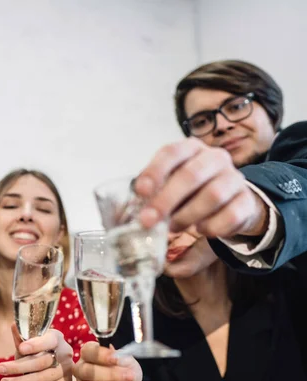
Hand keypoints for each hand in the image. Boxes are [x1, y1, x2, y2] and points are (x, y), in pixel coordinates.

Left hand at [0, 324, 73, 380]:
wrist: (50, 369)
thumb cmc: (37, 352)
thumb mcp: (28, 344)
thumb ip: (22, 338)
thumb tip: (14, 325)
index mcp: (56, 338)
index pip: (49, 340)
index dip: (36, 345)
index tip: (20, 348)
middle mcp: (65, 353)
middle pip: (42, 362)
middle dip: (18, 367)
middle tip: (0, 369)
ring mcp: (66, 371)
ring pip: (41, 379)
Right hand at [73, 342, 140, 380]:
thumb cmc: (126, 377)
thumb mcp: (131, 366)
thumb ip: (125, 359)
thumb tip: (118, 357)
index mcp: (90, 354)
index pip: (88, 350)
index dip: (101, 354)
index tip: (115, 358)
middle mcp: (82, 368)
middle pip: (86, 369)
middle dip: (109, 374)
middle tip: (126, 376)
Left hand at [135, 138, 268, 237]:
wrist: (230, 202)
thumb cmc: (192, 191)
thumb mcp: (170, 185)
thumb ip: (155, 192)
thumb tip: (134, 210)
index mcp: (191, 148)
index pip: (172, 152)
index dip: (155, 171)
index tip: (141, 192)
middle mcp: (215, 158)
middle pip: (191, 175)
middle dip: (166, 200)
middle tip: (148, 220)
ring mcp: (234, 178)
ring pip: (212, 195)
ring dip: (187, 216)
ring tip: (174, 226)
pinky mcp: (247, 200)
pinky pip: (231, 215)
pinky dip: (212, 227)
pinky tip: (201, 230)